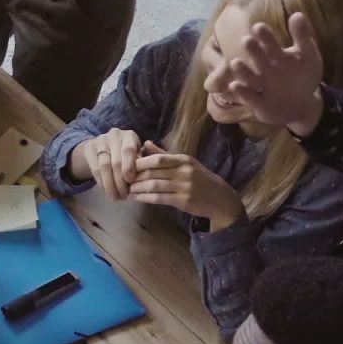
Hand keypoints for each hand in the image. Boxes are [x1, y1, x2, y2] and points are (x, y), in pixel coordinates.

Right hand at [68, 128, 141, 202]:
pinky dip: (101, 182)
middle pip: (116, 161)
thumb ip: (142, 163)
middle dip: (120, 181)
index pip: (128, 150)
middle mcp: (114, 135)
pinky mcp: (89, 149)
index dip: (129, 167)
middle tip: (123, 196)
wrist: (104, 145)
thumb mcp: (137, 153)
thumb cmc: (127, 153)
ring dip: (109, 184)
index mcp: (129, 135)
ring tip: (115, 197)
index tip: (130, 181)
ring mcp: (100, 141)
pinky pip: (95, 169)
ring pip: (104, 166)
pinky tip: (106, 190)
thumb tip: (142, 177)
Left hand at [129, 147, 243, 228]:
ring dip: (137, 188)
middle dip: (135, 176)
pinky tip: (136, 198)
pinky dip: (145, 198)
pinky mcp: (183, 201)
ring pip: (154, 186)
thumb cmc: (199, 179)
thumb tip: (145, 143)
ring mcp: (184, 187)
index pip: (157, 159)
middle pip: (153, 172)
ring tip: (127, 189)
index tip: (127, 166)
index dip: (140, 162)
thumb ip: (164, 154)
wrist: (219, 198)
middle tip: (123, 179)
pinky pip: (159, 198)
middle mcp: (184, 172)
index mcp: (183, 160)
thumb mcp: (185, 163)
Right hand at [223, 12, 325, 135]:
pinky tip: (236, 85)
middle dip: (252, 50)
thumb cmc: (302, 76)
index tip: (258, 27)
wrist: (298, 104)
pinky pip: (248, 97)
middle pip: (256, 57)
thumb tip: (297, 14)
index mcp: (275, 53)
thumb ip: (303, 36)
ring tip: (236, 63)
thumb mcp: (308, 56)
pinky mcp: (256, 102)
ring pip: (248, 76)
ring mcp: (259, 85)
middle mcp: (263, 67)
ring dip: (241, 70)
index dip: (263, 35)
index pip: (268, 41)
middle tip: (247, 41)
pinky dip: (242, 92)